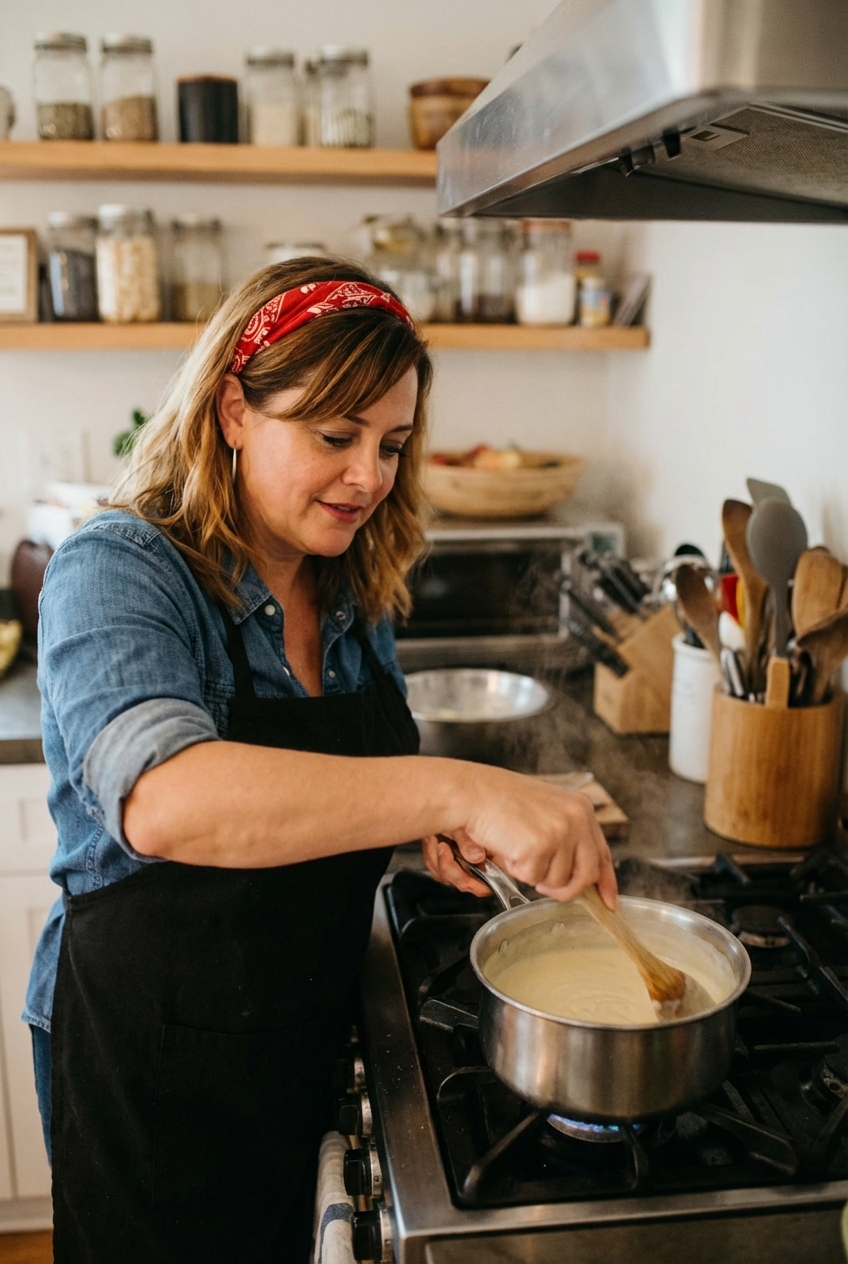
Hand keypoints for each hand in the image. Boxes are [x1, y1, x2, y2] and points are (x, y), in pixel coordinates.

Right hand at [434, 766, 617, 908]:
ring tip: (516, 848)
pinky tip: (508, 847)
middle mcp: (577, 818)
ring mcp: (560, 832)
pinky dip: (517, 871)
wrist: (472, 792)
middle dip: (565, 889)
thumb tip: (577, 873)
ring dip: (534, 874)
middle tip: (544, 888)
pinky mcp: (540, 846)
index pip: (602, 853)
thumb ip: (567, 836)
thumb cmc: (499, 800)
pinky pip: (533, 879)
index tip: (609, 902)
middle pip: (586, 875)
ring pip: (558, 881)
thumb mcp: (545, 811)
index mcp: (581, 807)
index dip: (606, 882)